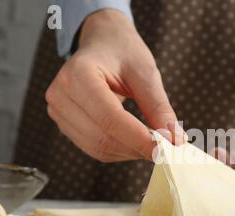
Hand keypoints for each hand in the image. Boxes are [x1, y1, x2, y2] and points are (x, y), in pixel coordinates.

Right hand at [45, 9, 184, 162]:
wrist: (103, 43)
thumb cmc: (123, 52)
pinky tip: (137, 142)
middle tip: (165, 149)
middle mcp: (61, 95)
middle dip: (137, 147)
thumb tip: (175, 140)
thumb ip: (159, 108)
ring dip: (130, 152)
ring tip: (153, 143)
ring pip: (99, 148)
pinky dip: (120, 150)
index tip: (165, 148)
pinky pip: (95, 148)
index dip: (139, 138)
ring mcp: (59, 112)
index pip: (110, 118)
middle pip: (103, 138)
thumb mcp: (146, 73)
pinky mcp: (66, 125)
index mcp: (78, 74)